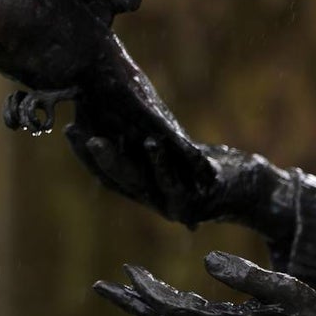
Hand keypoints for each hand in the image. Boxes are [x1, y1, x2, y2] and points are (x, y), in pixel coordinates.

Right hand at [64, 118, 234, 225]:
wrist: (247, 185)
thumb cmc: (204, 164)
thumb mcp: (168, 149)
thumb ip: (139, 140)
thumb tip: (102, 110)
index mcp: (140, 187)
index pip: (104, 172)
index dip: (84, 153)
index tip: (68, 127)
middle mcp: (151, 200)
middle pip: (114, 179)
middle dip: (91, 156)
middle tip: (73, 132)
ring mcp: (170, 205)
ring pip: (137, 182)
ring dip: (116, 160)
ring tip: (98, 138)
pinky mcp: (194, 204)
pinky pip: (172, 180)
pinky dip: (160, 161)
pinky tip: (151, 140)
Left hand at [95, 252, 315, 315]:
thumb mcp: (287, 291)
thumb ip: (246, 275)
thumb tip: (207, 259)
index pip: (173, 309)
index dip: (145, 293)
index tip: (121, 274)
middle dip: (134, 301)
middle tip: (101, 286)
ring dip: (154, 303)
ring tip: (131, 285)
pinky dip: (180, 309)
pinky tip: (177, 302)